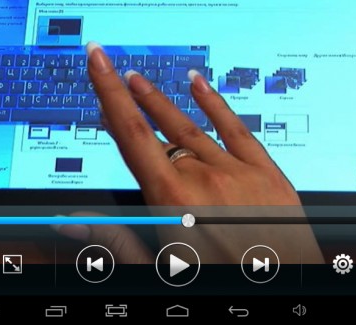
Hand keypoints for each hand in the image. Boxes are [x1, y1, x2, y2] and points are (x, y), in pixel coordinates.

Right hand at [58, 43, 322, 263]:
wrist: (283, 294)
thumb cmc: (220, 287)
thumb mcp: (160, 270)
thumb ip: (115, 241)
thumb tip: (73, 223)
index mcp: (173, 201)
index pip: (131, 134)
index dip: (110, 94)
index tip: (98, 61)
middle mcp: (204, 178)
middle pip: (158, 130)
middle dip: (132, 102)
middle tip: (113, 72)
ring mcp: (239, 173)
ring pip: (192, 126)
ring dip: (163, 102)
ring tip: (140, 79)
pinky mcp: (268, 175)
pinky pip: (237, 129)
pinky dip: (216, 104)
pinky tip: (199, 84)